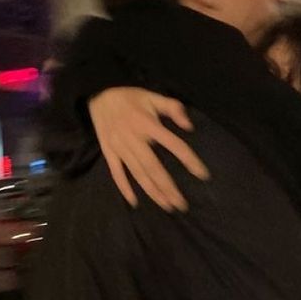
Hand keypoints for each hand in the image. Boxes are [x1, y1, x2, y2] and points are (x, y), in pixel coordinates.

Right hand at [88, 88, 209, 212]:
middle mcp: (134, 139)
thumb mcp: (153, 96)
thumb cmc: (130, 97)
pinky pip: (117, 173)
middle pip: (154, 168)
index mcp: (148, 124)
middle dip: (168, 187)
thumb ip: (172, 108)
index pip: (174, 145)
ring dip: (152, 192)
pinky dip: (124, 188)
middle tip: (181, 204)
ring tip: (166, 205)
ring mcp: (120, 148)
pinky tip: (134, 202)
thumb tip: (189, 126)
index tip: (202, 174)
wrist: (97, 94)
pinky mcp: (109, 152)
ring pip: (138, 174)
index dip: (189, 160)